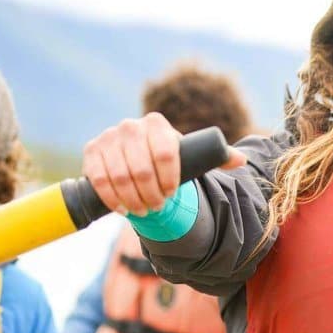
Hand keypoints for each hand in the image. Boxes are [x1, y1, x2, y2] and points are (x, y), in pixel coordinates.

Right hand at [82, 112, 245, 215]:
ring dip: (133, 198)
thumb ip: (218, 156)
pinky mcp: (91, 151)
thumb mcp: (193, 155)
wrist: (139, 157)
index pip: (165, 153)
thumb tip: (241, 161)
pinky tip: (123, 208)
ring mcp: (108, 137)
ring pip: (119, 175)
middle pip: (141, 168)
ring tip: (144, 210)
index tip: (172, 194)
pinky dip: (112, 197)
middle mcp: (129, 126)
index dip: (169, 178)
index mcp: (156, 123)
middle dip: (151, 193)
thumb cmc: (171, 158)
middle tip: (158, 207)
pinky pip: (98, 178)